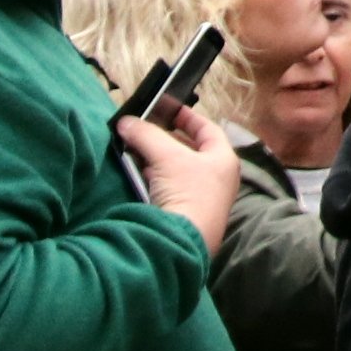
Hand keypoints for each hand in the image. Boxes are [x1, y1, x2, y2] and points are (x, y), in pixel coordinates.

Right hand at [116, 99, 243, 255]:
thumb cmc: (187, 191)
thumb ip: (146, 135)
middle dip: (167, 140)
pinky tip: (143, 179)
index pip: (208, 129)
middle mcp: (220, 178)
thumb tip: (126, 122)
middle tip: (146, 131)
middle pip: (192, 151)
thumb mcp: (166, 156)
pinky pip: (172, 190)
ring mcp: (205, 199)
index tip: (168, 109)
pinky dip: (158, 180)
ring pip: (180, 171)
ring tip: (138, 152)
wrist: (183, 241)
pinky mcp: (189, 215)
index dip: (188, 116)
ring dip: (160, 160)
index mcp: (224, 159)